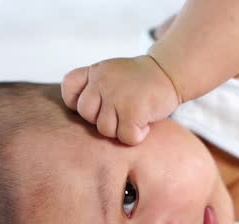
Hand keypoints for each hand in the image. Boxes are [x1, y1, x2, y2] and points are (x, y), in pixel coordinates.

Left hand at [61, 55, 179, 144]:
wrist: (170, 72)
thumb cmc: (140, 81)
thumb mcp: (111, 74)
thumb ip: (94, 88)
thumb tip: (81, 118)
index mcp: (95, 71)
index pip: (69, 87)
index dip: (76, 102)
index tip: (97, 104)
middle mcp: (102, 80)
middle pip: (86, 114)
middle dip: (102, 120)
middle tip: (120, 114)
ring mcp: (117, 95)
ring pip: (105, 129)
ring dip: (121, 130)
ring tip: (134, 118)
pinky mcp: (133, 110)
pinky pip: (125, 137)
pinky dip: (137, 136)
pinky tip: (144, 125)